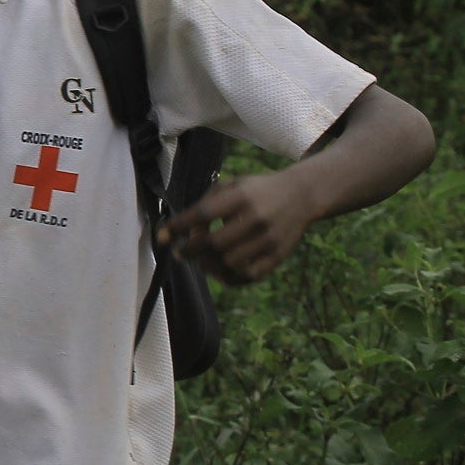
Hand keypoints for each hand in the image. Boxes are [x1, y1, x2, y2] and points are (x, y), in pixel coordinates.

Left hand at [160, 169, 318, 283]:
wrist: (302, 195)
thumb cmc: (255, 191)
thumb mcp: (232, 186)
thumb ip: (205, 205)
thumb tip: (185, 234)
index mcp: (241, 196)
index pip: (202, 214)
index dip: (178, 228)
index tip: (162, 237)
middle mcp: (256, 218)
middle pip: (213, 244)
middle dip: (189, 251)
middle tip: (180, 253)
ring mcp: (269, 239)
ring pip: (227, 263)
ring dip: (207, 265)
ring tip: (201, 260)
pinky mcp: (278, 256)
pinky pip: (246, 277)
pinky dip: (227, 278)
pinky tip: (219, 270)